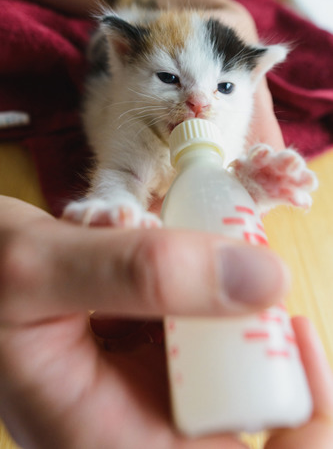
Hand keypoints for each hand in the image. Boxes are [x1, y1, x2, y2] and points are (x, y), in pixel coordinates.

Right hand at [0, 195, 290, 448]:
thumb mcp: (40, 267)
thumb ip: (144, 272)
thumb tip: (264, 279)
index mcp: (111, 444)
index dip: (305, 420)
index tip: (295, 330)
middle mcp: (137, 429)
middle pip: (248, 408)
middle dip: (262, 335)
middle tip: (242, 262)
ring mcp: (147, 391)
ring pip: (229, 360)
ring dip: (234, 302)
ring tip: (201, 245)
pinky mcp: (150, 355)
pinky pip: (204, 327)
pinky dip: (208, 285)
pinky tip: (181, 253)